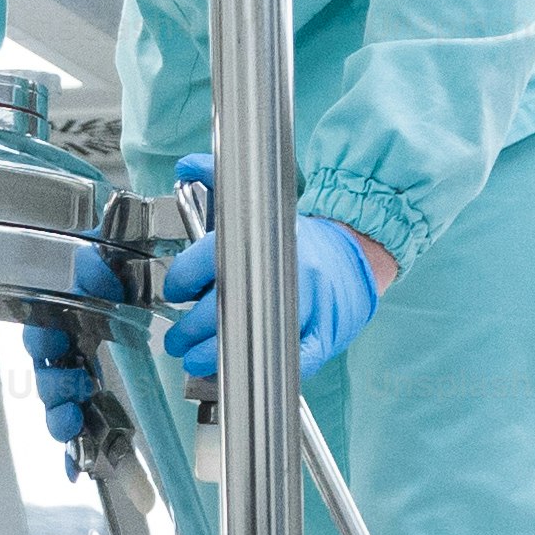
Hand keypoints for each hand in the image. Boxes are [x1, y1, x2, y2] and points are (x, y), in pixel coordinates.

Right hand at [20, 244, 133, 441]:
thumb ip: (97, 263)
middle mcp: (63, 347)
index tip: (52, 343)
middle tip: (72, 390)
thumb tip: (93, 270)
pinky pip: (79, 429)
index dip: (42, 339)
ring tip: (71, 426)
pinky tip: (74, 472)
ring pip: (57, 403)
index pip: (40, 329)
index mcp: (60, 313)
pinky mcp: (92, 398)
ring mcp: (75, 375)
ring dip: (60, 418)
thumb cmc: (111, 268)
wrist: (134, 275)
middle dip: (54, 387)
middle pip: (45, 373)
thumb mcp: (105, 257)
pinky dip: (72, 453)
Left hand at [155, 154, 388, 380]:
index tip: (175, 290)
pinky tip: (238, 370)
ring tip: (196, 360)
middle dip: (189, 328)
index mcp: (264, 240)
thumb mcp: (261, 206)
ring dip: (215, 356)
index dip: (181, 280)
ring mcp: (306, 306)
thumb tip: (187, 163)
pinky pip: (290, 360)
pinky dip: (263, 368)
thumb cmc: (301, 238)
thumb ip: (219, 184)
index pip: (205, 260)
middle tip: (177, 338)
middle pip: (221, 305)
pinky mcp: (323, 335)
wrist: (359, 251)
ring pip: (251, 337)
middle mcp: (283, 273)